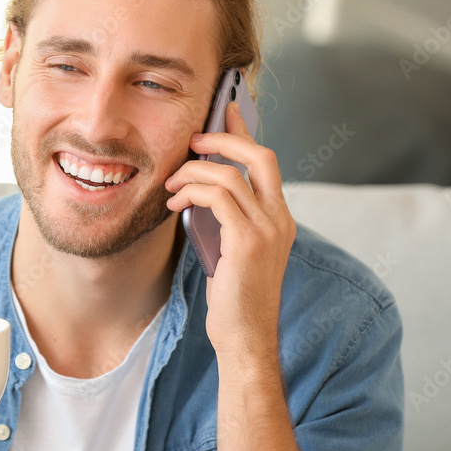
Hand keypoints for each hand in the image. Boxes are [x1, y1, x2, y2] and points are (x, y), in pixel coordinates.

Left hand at [165, 101, 295, 358]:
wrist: (244, 338)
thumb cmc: (233, 300)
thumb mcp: (232, 250)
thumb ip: (227, 219)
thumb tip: (201, 191)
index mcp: (280, 218)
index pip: (265, 162)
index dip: (244, 134)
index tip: (226, 112)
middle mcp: (280, 218)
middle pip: (259, 155)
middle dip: (223, 139)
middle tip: (192, 141)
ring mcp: (268, 229)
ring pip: (230, 174)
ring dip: (193, 171)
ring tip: (170, 185)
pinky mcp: (248, 241)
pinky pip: (217, 196)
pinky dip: (191, 191)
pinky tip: (173, 202)